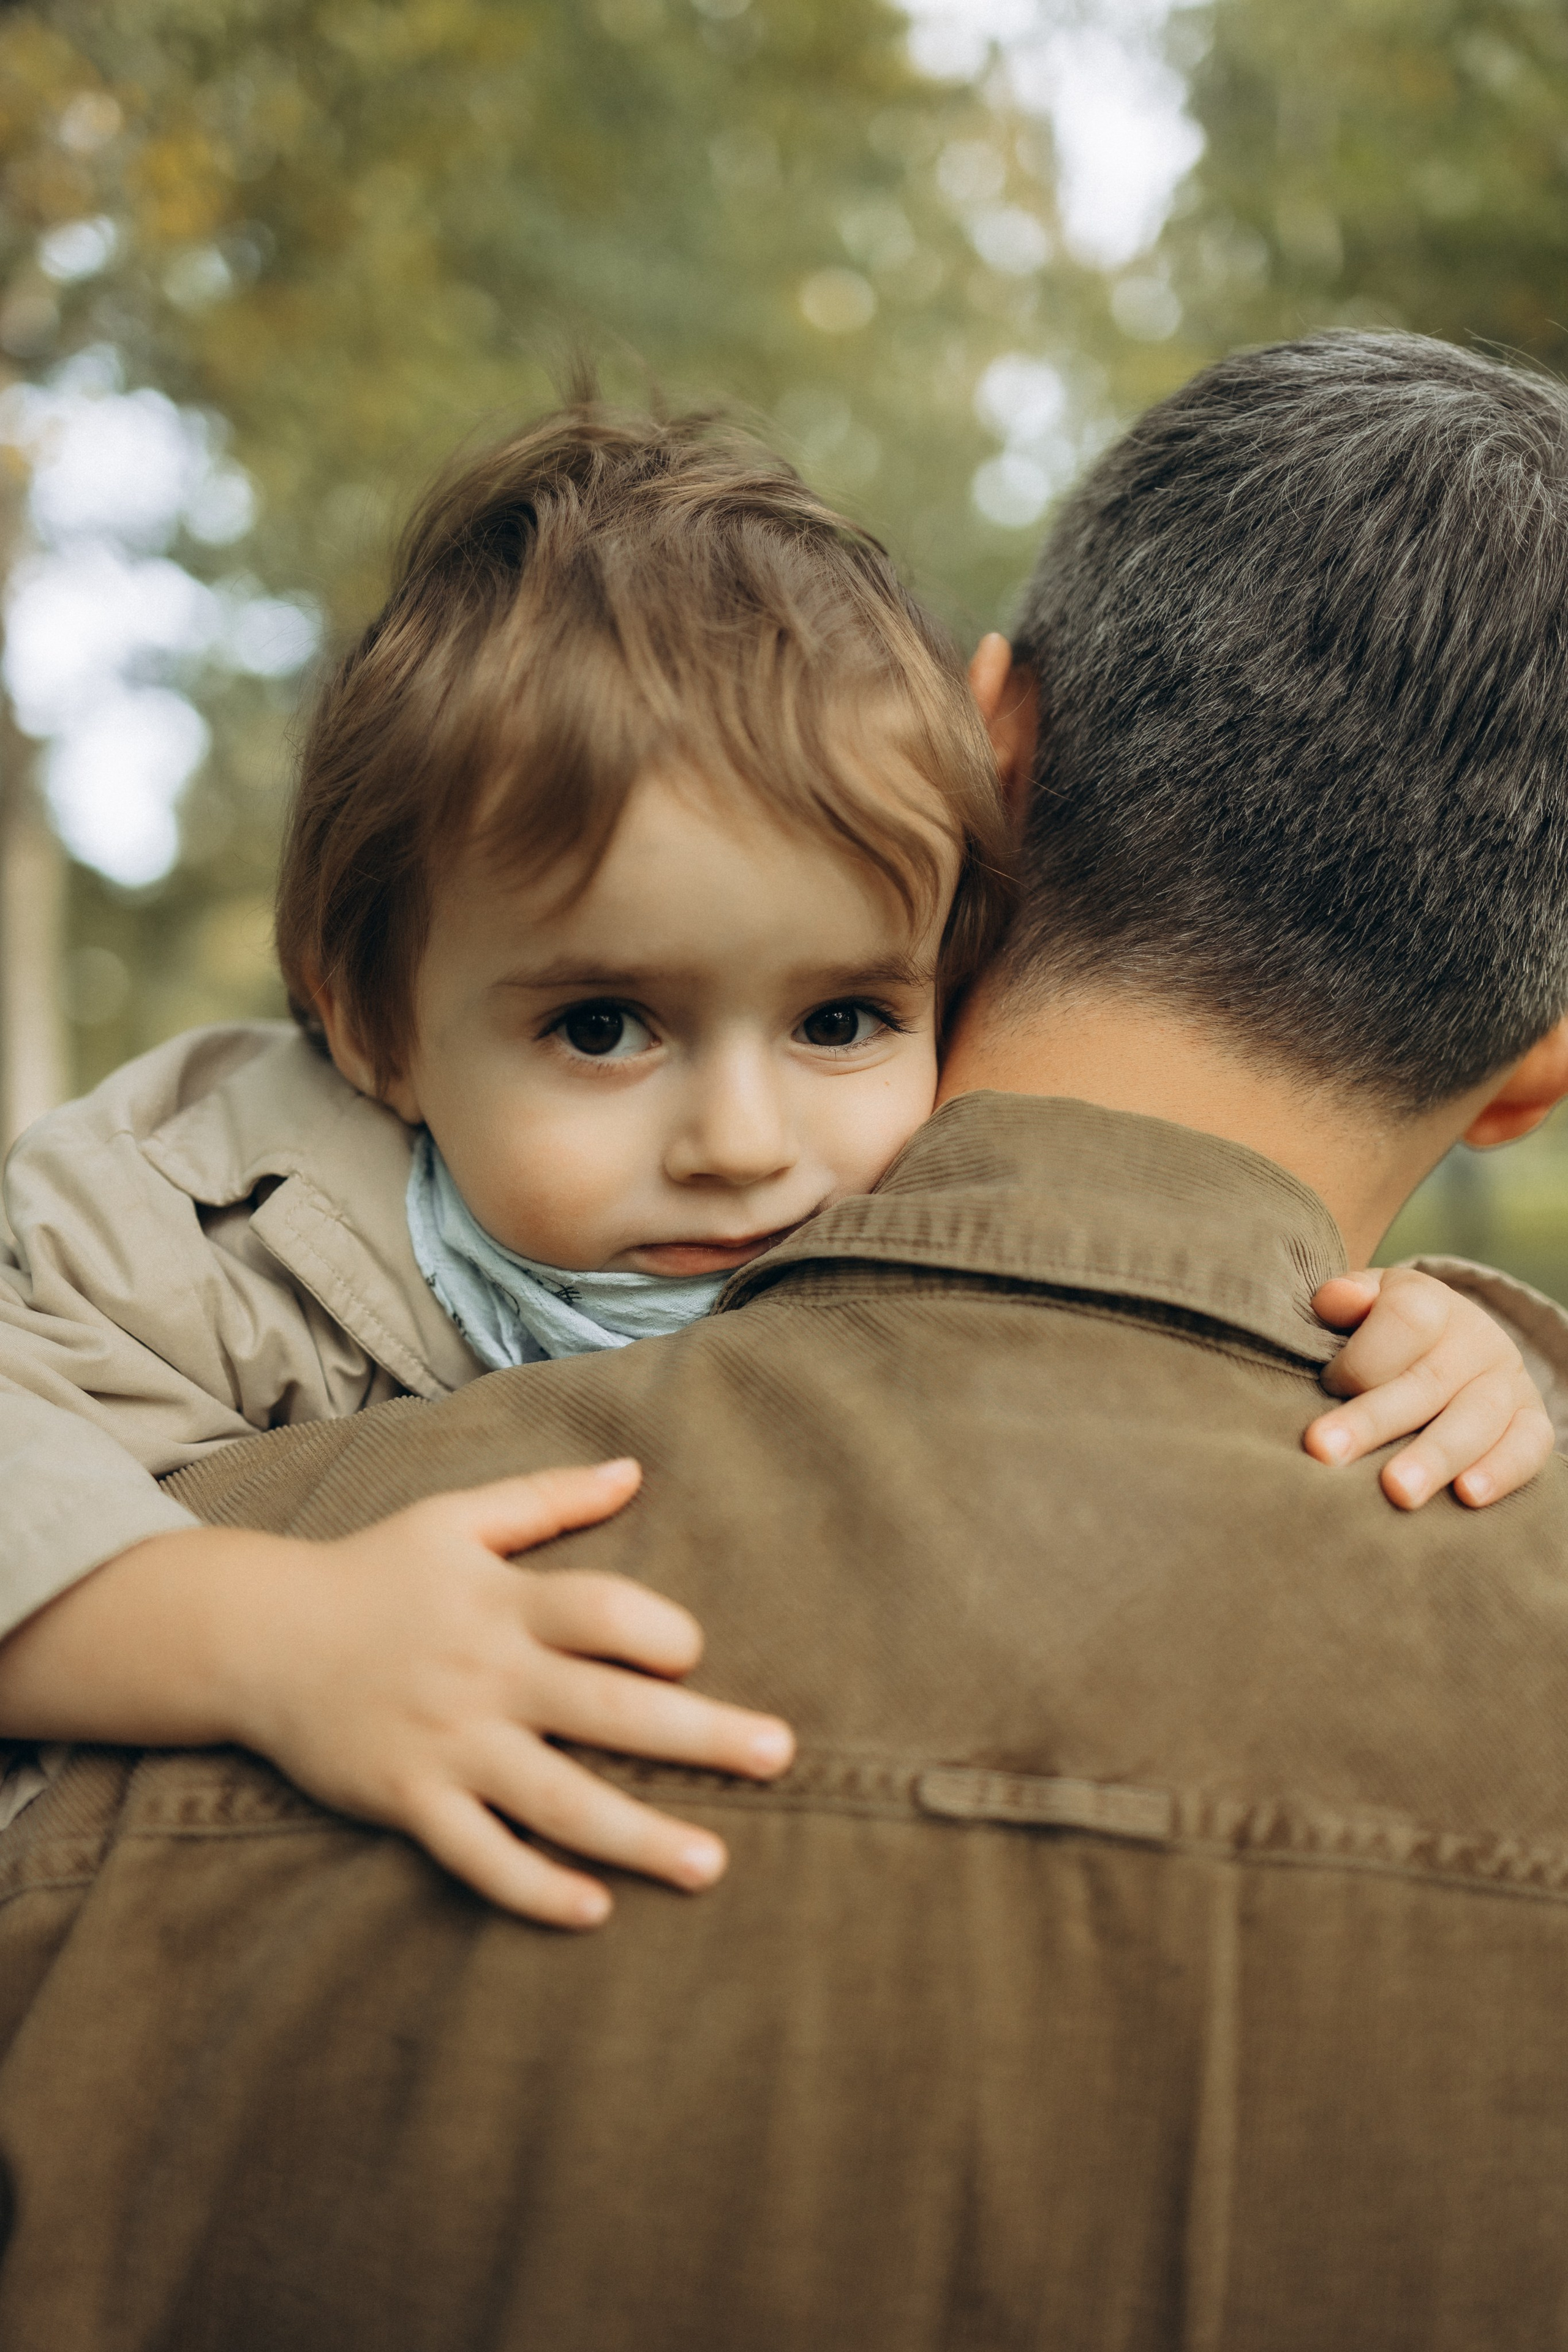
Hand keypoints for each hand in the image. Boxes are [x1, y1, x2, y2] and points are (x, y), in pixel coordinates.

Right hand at [226, 1461, 794, 1926]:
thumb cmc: (372, 1570)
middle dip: (700, 1735)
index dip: (659, 1629)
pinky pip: (479, 1856)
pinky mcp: (409, 1800)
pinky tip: (595, 1909)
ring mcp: (448, 1745)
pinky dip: (534, 1887)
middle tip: (779, 1756)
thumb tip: (635, 1470)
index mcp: (503, 1603)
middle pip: (608, 1710)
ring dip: (639, 1836)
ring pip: (557, 1800)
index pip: (602, 1612)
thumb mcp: (456, 1515)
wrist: (257, 1637)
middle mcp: (485, 1676)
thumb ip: (548, 1497)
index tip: (695, 1653)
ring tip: (712, 1865)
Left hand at [1305, 1267, 1554, 1508]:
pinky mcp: (1531, 1419)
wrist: (1453, 1342)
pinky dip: (1501, 1471)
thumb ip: (1344, 1300)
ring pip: (1476, 1420)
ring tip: (1399, 1493)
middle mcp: (1476, 1339)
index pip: (1404, 1321)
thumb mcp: (1364, 1304)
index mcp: (1431, 1303)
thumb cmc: (1387, 1331)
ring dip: (1434, 1458)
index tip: (1326, 1386)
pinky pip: (1529, 1445)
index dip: (1360, 1358)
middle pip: (1427, 1381)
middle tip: (1329, 1454)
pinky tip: (1467, 1496)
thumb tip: (1335, 1300)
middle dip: (1373, 1420)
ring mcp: (1508, 1380)